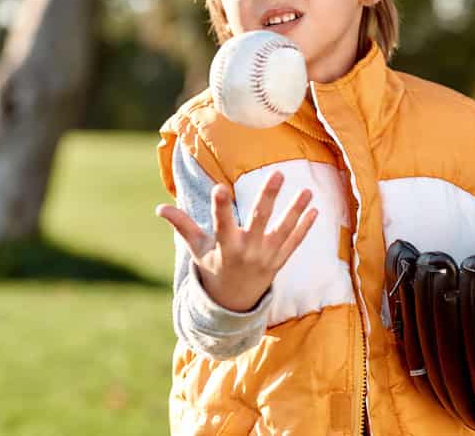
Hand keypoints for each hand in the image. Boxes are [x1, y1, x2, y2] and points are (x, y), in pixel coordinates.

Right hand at [156, 171, 317, 311]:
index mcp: (225, 247)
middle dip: (269, 197)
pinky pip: (295, 242)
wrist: (233, 301)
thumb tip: (159, 208)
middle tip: (277, 173)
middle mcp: (248, 251)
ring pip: (284, 230)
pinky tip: (315, 210)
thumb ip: (183, 226)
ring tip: (307, 191)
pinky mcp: (280, 260)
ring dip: (296, 210)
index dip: (219, 207)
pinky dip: (305, 227)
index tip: (219, 187)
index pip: (222, 224)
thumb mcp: (198, 249)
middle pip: (260, 220)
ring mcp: (267, 257)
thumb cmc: (213, 267)